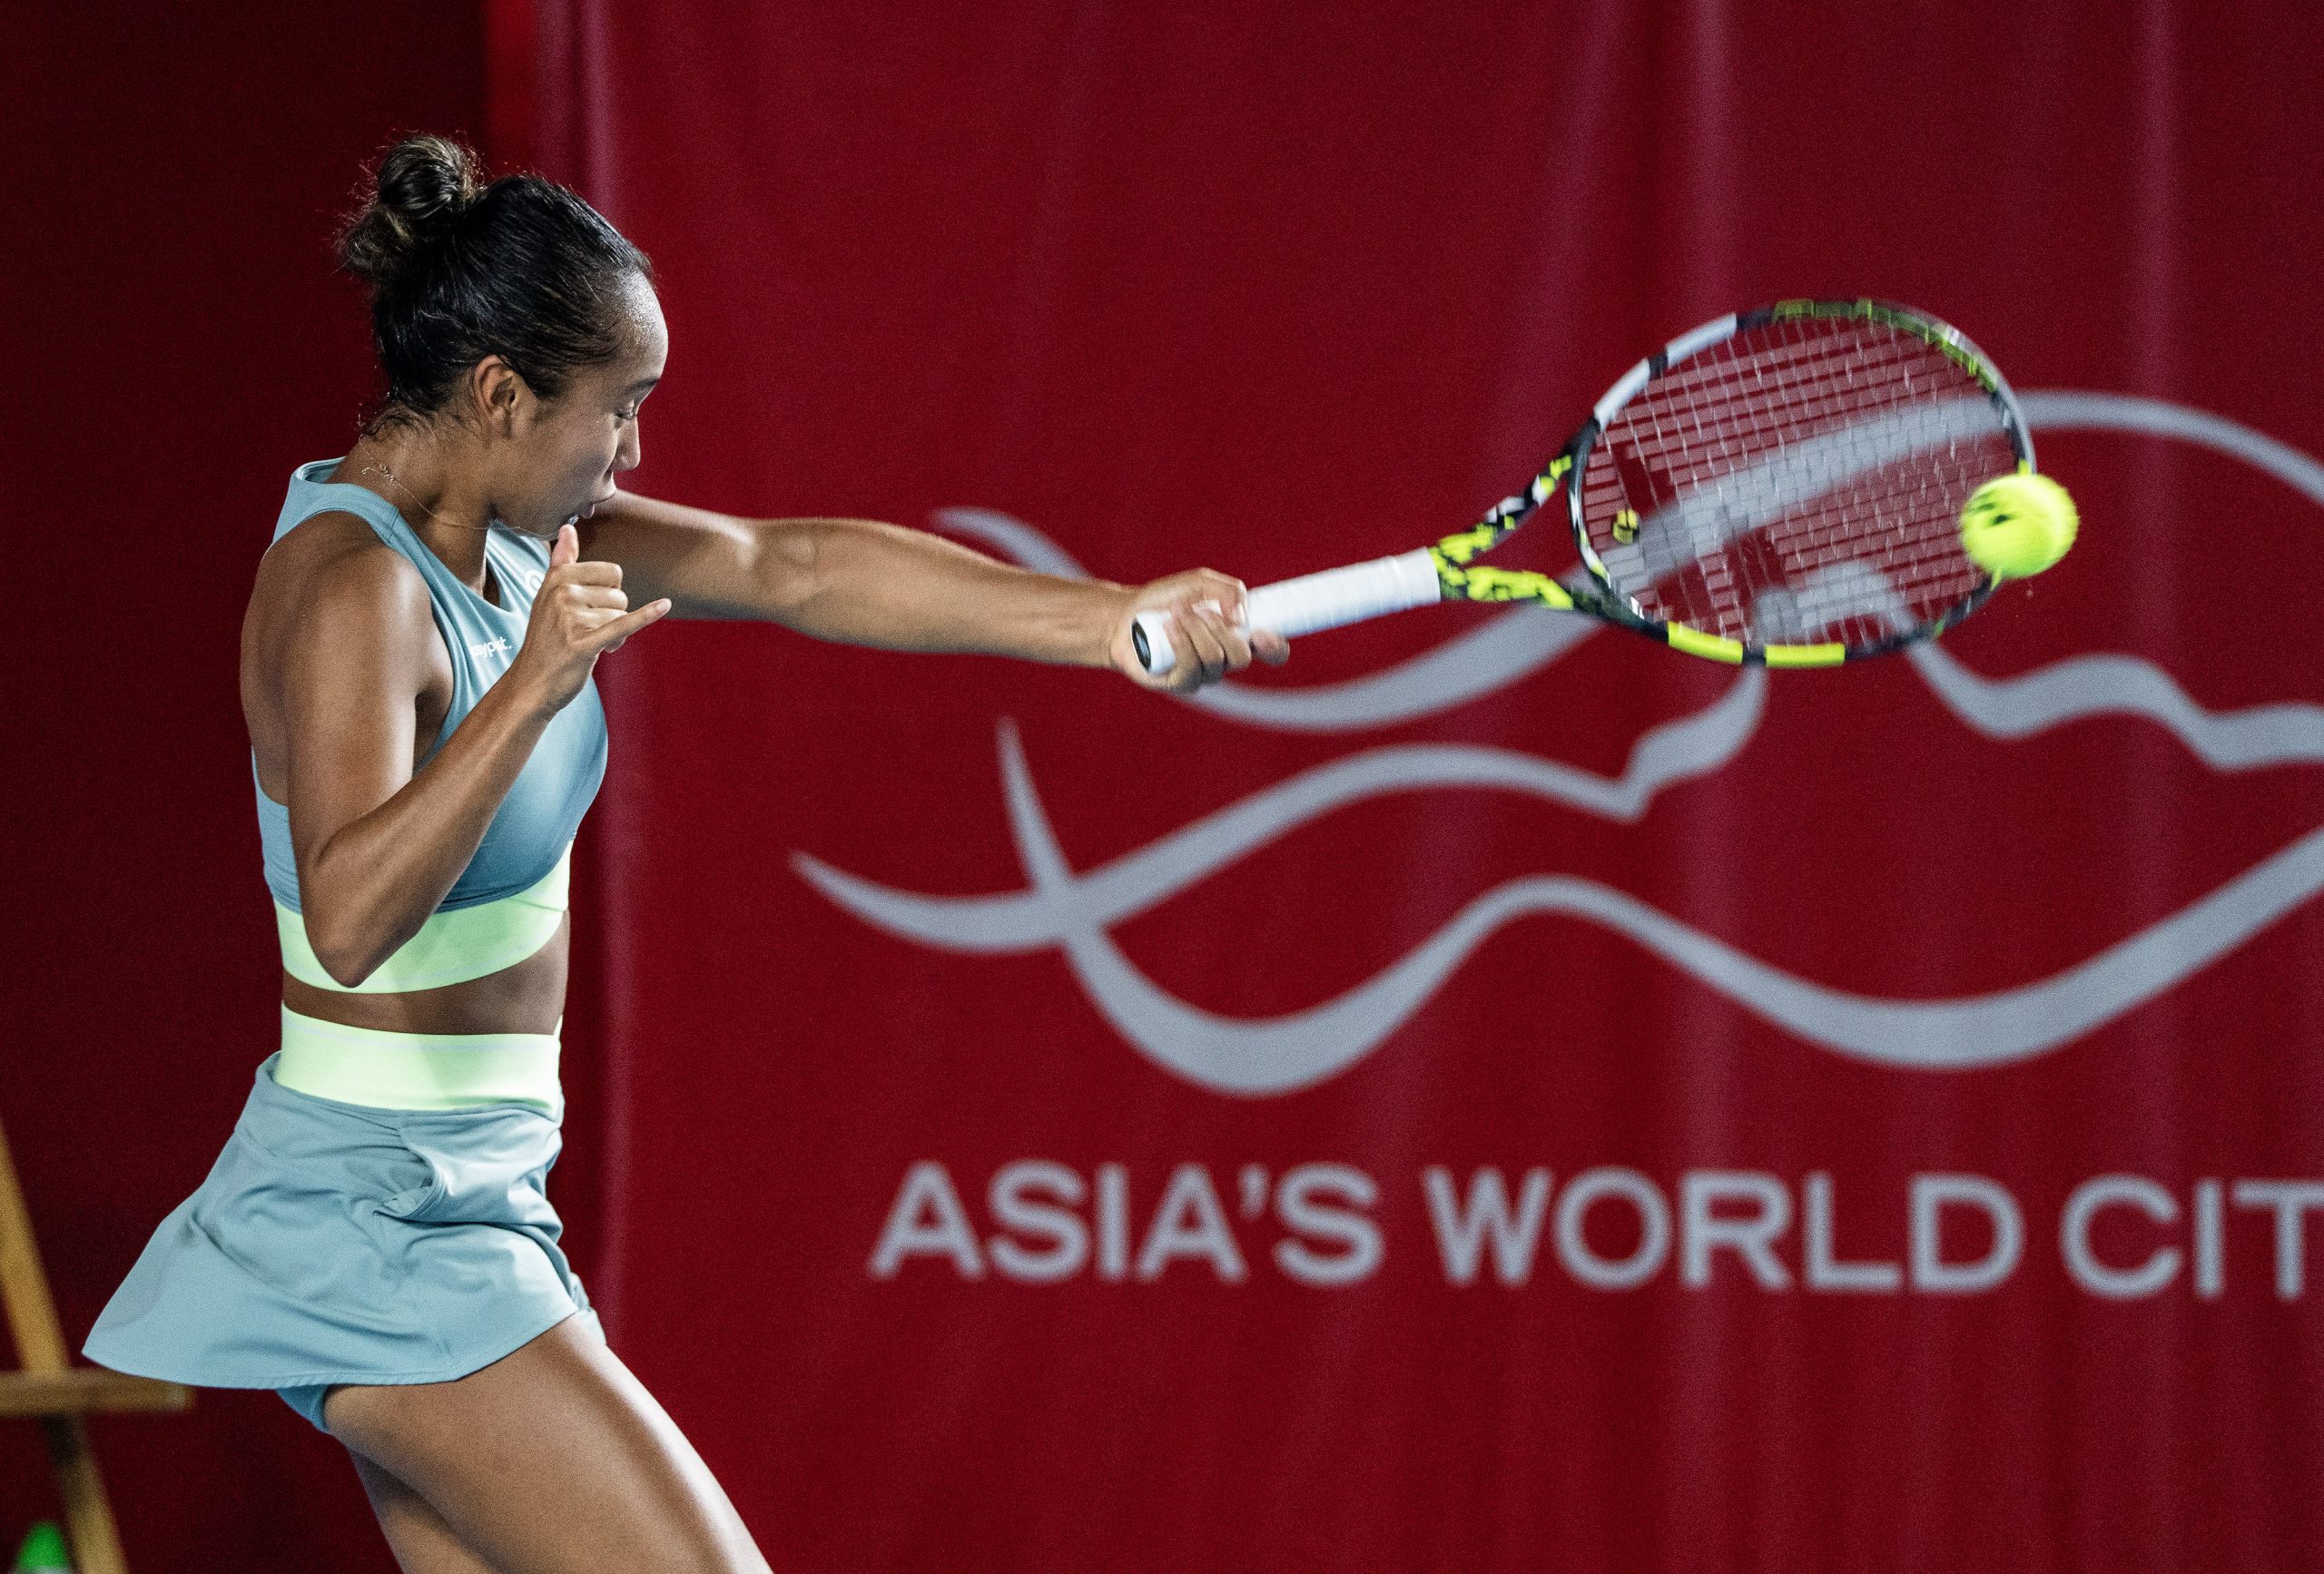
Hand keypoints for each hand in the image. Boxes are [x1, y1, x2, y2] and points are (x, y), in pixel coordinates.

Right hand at [509, 525, 671, 712]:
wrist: (532, 683)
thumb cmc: (547, 638)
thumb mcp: (548, 595)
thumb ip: (561, 562)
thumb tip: (567, 528)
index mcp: (558, 577)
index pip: (612, 572)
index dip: (608, 595)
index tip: (589, 610)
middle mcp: (562, 592)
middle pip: (619, 594)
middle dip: (612, 616)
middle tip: (589, 632)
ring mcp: (571, 617)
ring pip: (621, 615)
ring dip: (614, 636)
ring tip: (590, 645)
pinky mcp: (583, 642)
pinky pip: (622, 624)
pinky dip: (645, 616)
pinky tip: (664, 605)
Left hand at [1109, 568, 1289, 692]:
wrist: (1124, 615)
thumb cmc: (1165, 600)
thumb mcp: (1198, 583)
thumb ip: (1226, 591)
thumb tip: (1239, 617)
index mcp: (1237, 636)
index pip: (1272, 652)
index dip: (1275, 647)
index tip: (1262, 633)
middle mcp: (1224, 660)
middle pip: (1242, 657)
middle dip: (1222, 630)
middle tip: (1201, 610)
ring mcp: (1203, 674)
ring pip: (1214, 660)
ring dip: (1196, 630)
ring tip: (1176, 612)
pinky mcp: (1180, 683)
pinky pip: (1190, 668)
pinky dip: (1181, 642)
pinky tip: (1168, 627)